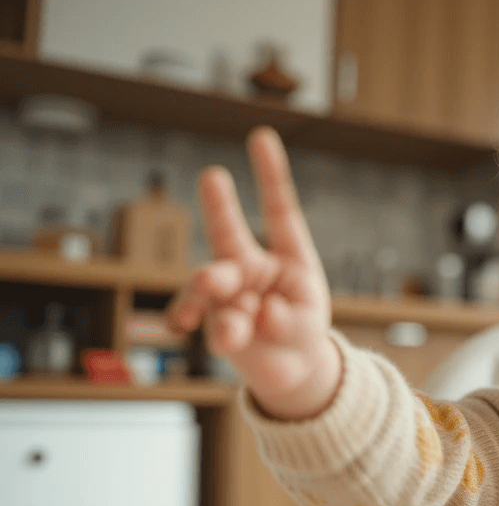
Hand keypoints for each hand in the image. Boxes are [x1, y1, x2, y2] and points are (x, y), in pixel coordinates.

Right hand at [167, 127, 339, 419]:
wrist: (289, 370)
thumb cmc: (302, 331)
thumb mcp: (306, 323)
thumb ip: (288, 318)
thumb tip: (260, 313)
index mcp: (287, 255)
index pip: (279, 209)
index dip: (271, 174)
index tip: (262, 135)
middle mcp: (252, 265)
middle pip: (230, 232)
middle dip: (220, 204)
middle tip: (212, 175)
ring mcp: (228, 291)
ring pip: (213, 281)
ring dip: (212, 287)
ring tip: (219, 303)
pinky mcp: (211, 318)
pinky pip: (201, 316)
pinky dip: (203, 324)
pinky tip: (184, 327)